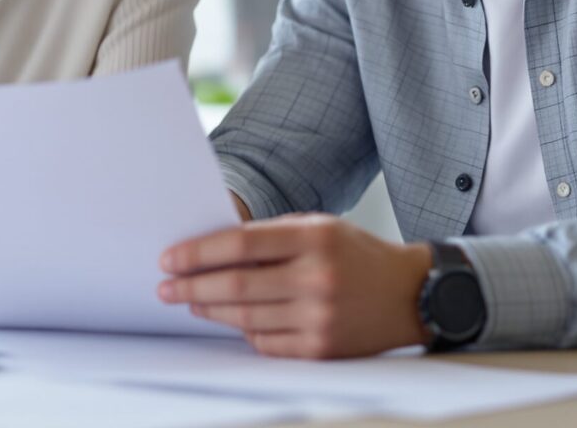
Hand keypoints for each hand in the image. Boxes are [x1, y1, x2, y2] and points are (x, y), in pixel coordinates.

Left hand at [157, 214, 432, 358]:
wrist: (410, 294)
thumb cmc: (356, 254)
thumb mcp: (320, 227)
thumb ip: (271, 236)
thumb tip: (212, 250)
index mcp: (314, 238)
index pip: (240, 244)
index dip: (198, 252)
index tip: (169, 259)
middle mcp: (317, 278)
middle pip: (236, 284)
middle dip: (192, 286)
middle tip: (166, 287)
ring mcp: (320, 317)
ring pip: (245, 317)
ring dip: (210, 310)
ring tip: (190, 302)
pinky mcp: (321, 349)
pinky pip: (266, 343)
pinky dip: (243, 332)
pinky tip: (230, 320)